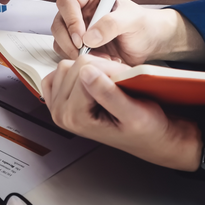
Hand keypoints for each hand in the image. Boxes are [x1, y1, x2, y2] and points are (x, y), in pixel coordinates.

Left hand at [41, 55, 201, 170]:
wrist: (147, 138)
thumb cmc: (144, 129)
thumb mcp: (134, 113)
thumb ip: (108, 93)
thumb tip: (86, 72)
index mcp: (75, 117)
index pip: (84, 69)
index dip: (109, 69)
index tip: (123, 79)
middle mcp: (61, 114)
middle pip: (72, 66)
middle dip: (99, 68)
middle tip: (117, 82)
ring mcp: (57, 107)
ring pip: (65, 66)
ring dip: (89, 68)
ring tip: (107, 82)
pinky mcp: (59, 100)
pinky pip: (59, 73)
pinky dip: (76, 72)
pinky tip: (92, 81)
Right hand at [51, 0, 204, 63]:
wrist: (149, 43)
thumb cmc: (144, 26)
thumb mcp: (133, 21)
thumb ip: (112, 24)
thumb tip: (89, 36)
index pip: (68, 1)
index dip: (71, 20)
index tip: (82, 38)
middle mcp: (80, 7)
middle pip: (59, 21)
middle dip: (69, 40)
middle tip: (85, 52)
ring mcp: (76, 26)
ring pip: (58, 38)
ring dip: (74, 52)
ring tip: (99, 58)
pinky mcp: (76, 42)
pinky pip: (64, 51)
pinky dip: (77, 59)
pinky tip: (98, 61)